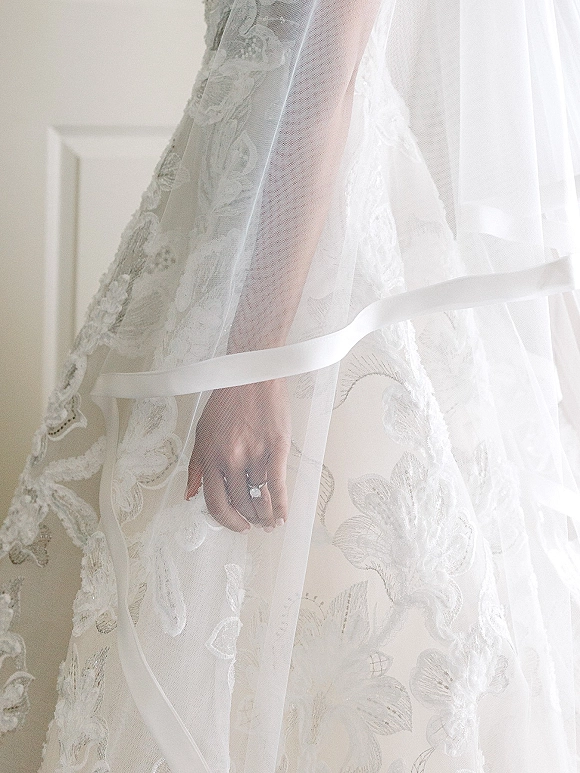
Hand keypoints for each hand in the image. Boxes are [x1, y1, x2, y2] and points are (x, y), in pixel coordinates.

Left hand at [185, 379, 290, 532]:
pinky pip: (278, 485)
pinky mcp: (277, 448)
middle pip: (240, 503)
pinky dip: (281, 505)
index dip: (226, 520)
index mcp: (211, 457)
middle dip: (248, 519)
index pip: (215, 503)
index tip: (236, 525)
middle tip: (255, 524)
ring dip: (265, 513)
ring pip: (260, 496)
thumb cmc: (227, 401)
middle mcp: (231, 459)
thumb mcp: (202, 433)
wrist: (252, 377)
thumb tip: (190, 494)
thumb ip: (197, 467)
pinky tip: (283, 516)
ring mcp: (255, 454)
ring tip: (269, 520)